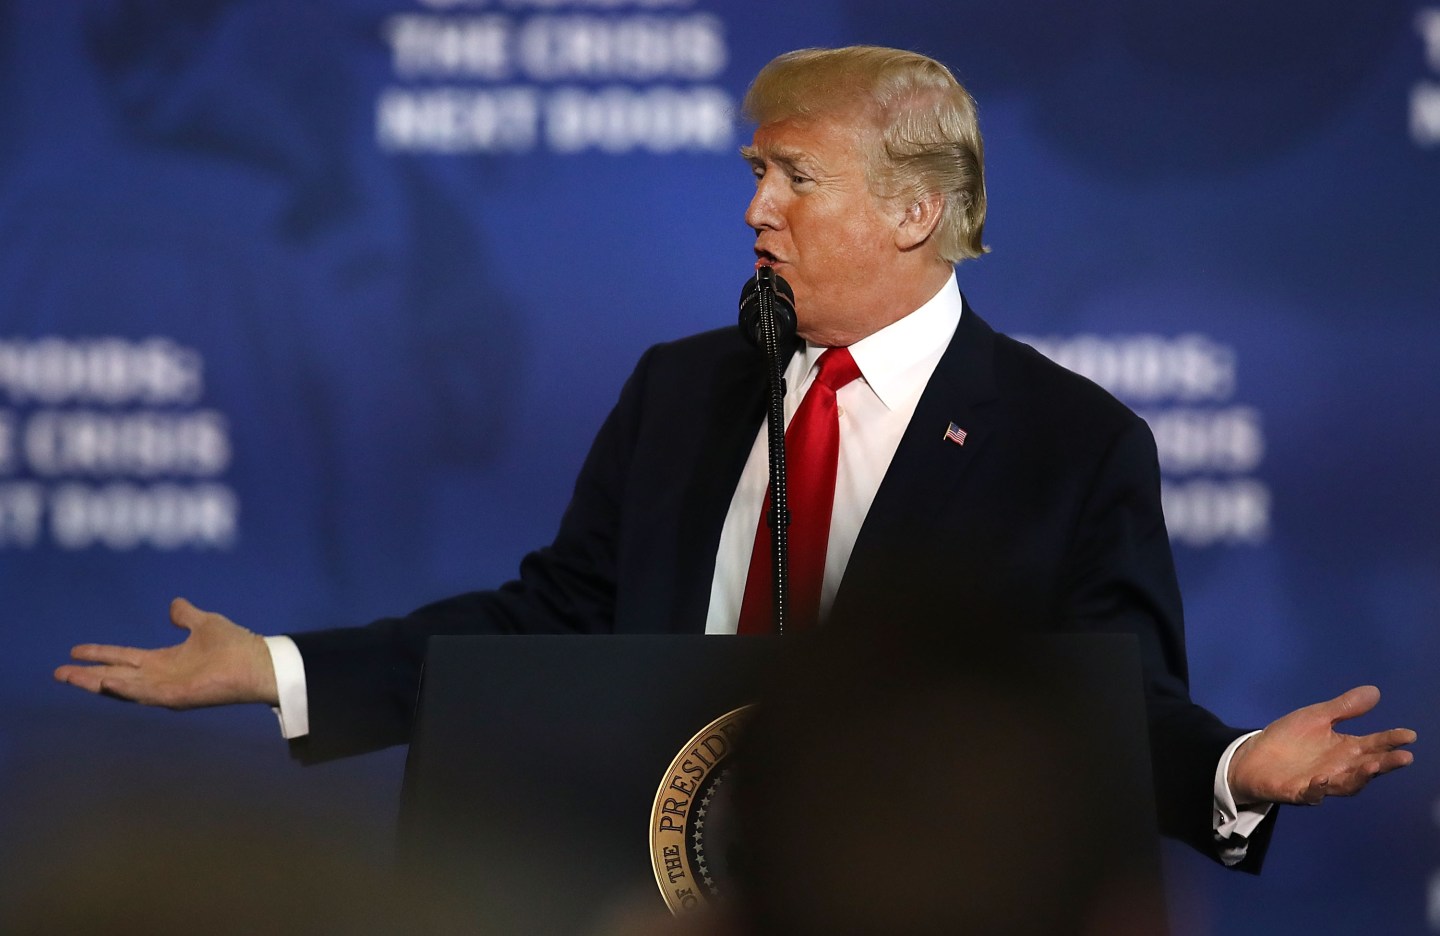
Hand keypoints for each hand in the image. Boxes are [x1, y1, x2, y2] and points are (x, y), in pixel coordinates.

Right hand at [54, 598, 278, 707]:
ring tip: (70, 677)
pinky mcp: (176, 697)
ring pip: (123, 687)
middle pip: (115, 675)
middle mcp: (160, 677)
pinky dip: (124, 688)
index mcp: (164, 661)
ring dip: (96, 682)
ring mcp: (166, 689)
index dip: (100, 654)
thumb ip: (186, 616)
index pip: (124, 658)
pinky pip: (144, 694)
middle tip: (58, 672)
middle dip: (87, 675)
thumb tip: (173, 604)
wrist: (258, 662)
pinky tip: (105, 680)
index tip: (74, 650)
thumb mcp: (205, 623)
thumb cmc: (236, 645)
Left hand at [1228, 685, 1415, 805]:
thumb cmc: (1290, 739)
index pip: (1374, 745)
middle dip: (1386, 763)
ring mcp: (1321, 782)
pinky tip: (1322, 779)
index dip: (1391, 740)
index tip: (1409, 735)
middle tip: (1404, 757)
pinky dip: (1318, 789)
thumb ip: (1344, 708)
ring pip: (1346, 784)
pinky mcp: (1298, 792)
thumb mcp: (1317, 717)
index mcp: (1345, 749)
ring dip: (1360, 777)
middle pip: (1367, 767)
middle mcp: (1339, 768)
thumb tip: (1375, 691)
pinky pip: (1311, 794)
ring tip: (1372, 765)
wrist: (1254, 756)